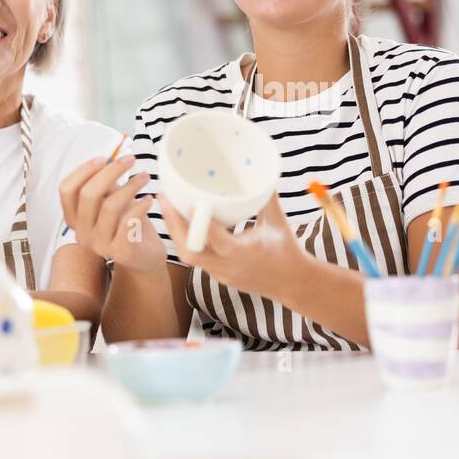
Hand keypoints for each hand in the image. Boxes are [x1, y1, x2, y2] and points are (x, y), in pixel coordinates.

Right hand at [58, 154, 165, 273]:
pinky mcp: (120, 253)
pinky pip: (128, 223)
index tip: (104, 158)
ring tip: (144, 177)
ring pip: (110, 207)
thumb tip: (109, 159)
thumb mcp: (112, 200)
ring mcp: (100, 245)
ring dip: (131, 186)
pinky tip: (149, 199)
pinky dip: (140, 206)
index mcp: (75, 218)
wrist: (145, 256)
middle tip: (131, 159)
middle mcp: (82, 233)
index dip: (83, 170)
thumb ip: (105, 185)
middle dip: (111, 171)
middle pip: (88, 195)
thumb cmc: (127, 224)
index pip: (67, 190)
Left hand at [159, 193, 304, 300]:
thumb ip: (267, 198)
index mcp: (245, 252)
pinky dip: (188, 242)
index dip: (201, 223)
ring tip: (168, 208)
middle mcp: (229, 266)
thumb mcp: (278, 222)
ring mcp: (221, 274)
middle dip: (173, 226)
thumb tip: (262, 173)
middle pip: (190, 251)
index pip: (217, 240)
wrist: (293, 284)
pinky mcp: (219, 277)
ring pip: (189, 256)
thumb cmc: (288, 251)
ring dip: (176, 233)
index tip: (189, 203)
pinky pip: (197, 259)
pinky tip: (183, 224)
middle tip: (165, 200)